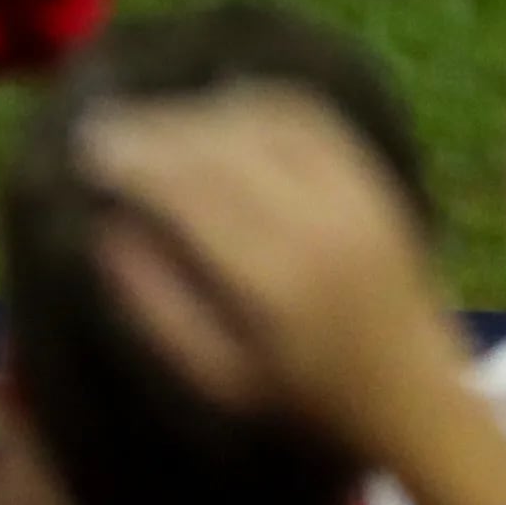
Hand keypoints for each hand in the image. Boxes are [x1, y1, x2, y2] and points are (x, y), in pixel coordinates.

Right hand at [80, 83, 505, 504]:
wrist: (417, 391)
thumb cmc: (306, 399)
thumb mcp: (218, 378)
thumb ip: (158, 307)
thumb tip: (105, 233)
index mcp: (275, 278)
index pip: (194, 192)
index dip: (137, 161)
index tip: (88, 147)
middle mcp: (320, 223)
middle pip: (228, 148)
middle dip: (160, 128)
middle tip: (105, 122)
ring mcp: (357, 195)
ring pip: (272, 124)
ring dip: (205, 111)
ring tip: (153, 118)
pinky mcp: (379, 183)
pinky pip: (316, 123)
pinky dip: (262, 105)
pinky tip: (221, 108)